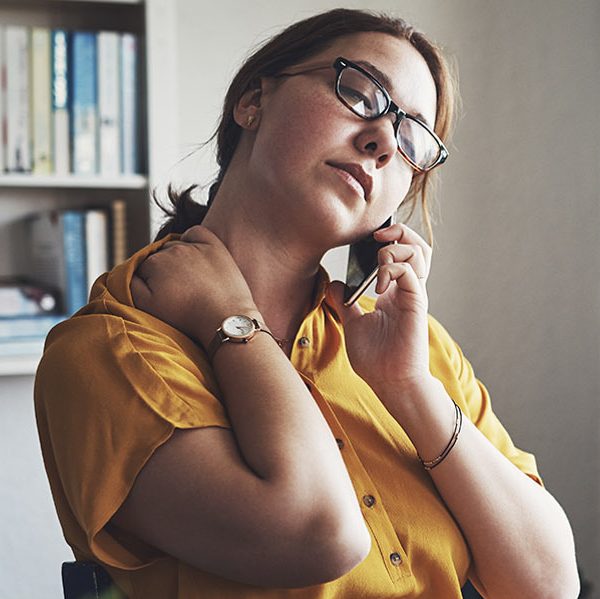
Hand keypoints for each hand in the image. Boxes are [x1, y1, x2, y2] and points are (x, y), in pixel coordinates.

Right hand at [131, 226, 258, 345]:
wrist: (225, 319)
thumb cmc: (186, 317)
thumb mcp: (148, 307)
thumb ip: (130, 286)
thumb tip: (128, 271)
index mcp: (153, 262)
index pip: (142, 268)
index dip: (149, 283)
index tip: (161, 296)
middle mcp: (173, 249)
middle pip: (159, 256)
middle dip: (163, 271)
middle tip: (176, 292)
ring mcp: (195, 246)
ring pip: (176, 245)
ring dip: (177, 258)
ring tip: (187, 280)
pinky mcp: (214, 246)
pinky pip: (196, 232)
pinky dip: (192, 239)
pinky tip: (195, 254)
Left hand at [329, 223, 431, 391]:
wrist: (389, 382)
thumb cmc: (376, 359)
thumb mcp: (352, 324)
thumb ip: (345, 303)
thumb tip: (333, 284)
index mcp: (394, 292)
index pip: (401, 253)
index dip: (389, 239)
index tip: (368, 238)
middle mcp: (407, 289)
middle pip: (416, 246)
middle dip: (399, 231)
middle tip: (377, 236)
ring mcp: (413, 295)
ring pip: (419, 253)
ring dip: (397, 247)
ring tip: (379, 258)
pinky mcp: (416, 303)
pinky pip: (410, 273)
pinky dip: (392, 269)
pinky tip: (378, 284)